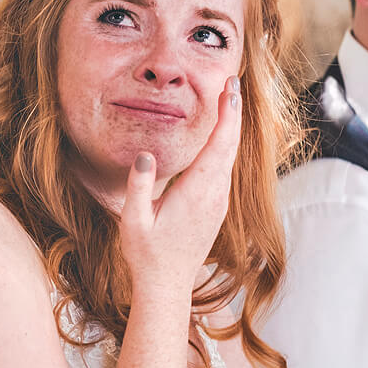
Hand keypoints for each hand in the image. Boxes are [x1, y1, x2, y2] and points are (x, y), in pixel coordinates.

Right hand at [119, 76, 241, 299]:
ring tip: (228, 101)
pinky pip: (225, 169)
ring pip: (230, 157)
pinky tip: (221, 137)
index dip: (226, 114)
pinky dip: (226, 146)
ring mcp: (218, 202)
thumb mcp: (133, 221)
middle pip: (230, 146)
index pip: (218, 145)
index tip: (228, 88)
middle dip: (233, 111)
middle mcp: (214, 195)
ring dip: (231, 128)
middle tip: (231, 81)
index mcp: (196, 192)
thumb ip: (139, 186)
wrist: (168, 285)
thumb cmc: (147, 254)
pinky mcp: (215, 207)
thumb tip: (145, 154)